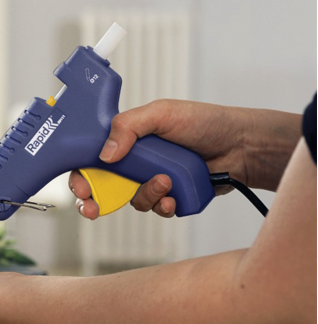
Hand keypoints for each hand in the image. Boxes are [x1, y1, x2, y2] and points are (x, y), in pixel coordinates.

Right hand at [69, 99, 299, 218]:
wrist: (241, 146)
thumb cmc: (205, 122)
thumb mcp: (162, 113)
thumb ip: (129, 126)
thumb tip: (106, 153)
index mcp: (128, 141)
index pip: (93, 160)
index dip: (82, 176)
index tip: (81, 188)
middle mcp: (137, 163)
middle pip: (104, 188)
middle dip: (95, 202)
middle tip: (94, 208)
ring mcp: (152, 182)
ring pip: (132, 202)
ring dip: (145, 195)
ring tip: (166, 181)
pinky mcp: (170, 197)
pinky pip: (156, 210)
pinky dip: (163, 205)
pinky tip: (174, 195)